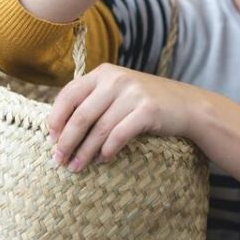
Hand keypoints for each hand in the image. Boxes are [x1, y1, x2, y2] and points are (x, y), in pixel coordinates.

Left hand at [48, 64, 206, 172]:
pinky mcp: (148, 111)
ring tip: (77, 167)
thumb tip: (59, 128)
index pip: (68, 94)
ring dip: (84, 152)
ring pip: (98, 129)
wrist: (187, 106)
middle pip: (81, 115)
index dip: (56, 119)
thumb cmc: (146, 103)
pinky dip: (107, 150)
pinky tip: (103, 159)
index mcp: (104, 73)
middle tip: (59, 160)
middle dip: (67, 141)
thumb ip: (93, 100)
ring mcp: (133, 94)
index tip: (51, 139)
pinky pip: (119, 135)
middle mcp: (116, 79)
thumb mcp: (118, 91)